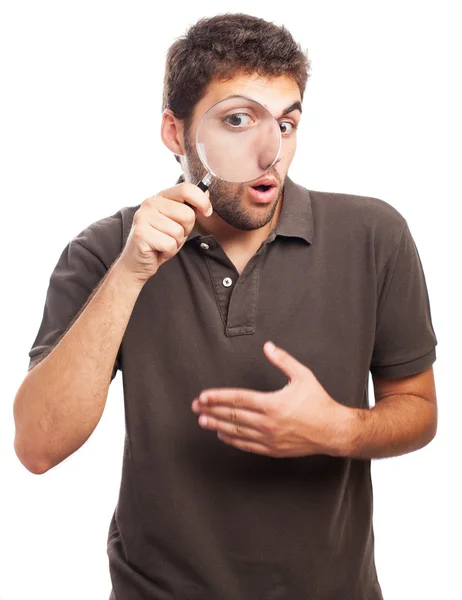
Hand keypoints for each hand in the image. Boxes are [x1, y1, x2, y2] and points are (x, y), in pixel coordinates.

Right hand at [116, 182, 212, 284]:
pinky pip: (170, 244)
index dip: (202, 201)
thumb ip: (190, 208)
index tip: (207, 212)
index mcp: (160, 197)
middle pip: (187, 214)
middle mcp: (150, 203)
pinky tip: (158, 250)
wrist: (137, 262)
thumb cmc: (160, 241)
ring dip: (175, 243)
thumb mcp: (178, 222)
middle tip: (172, 236)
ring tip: (163, 243)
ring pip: (179, 232)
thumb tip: (207, 192)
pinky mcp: (141, 234)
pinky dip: (168, 252)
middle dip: (186, 230)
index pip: (186, 189)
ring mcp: (143, 218)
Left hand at [191, 341, 352, 457]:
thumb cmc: (319, 402)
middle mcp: (268, 423)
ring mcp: (269, 438)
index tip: (203, 396)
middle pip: (232, 416)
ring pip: (236, 431)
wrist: (333, 430)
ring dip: (217, 425)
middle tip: (195, 407)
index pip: (237, 399)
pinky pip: (246, 445)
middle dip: (211, 410)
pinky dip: (232, 439)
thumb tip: (268, 346)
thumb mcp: (303, 376)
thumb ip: (283, 360)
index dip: (217, 397)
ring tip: (203, 420)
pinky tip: (222, 434)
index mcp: (272, 404)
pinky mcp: (272, 449)